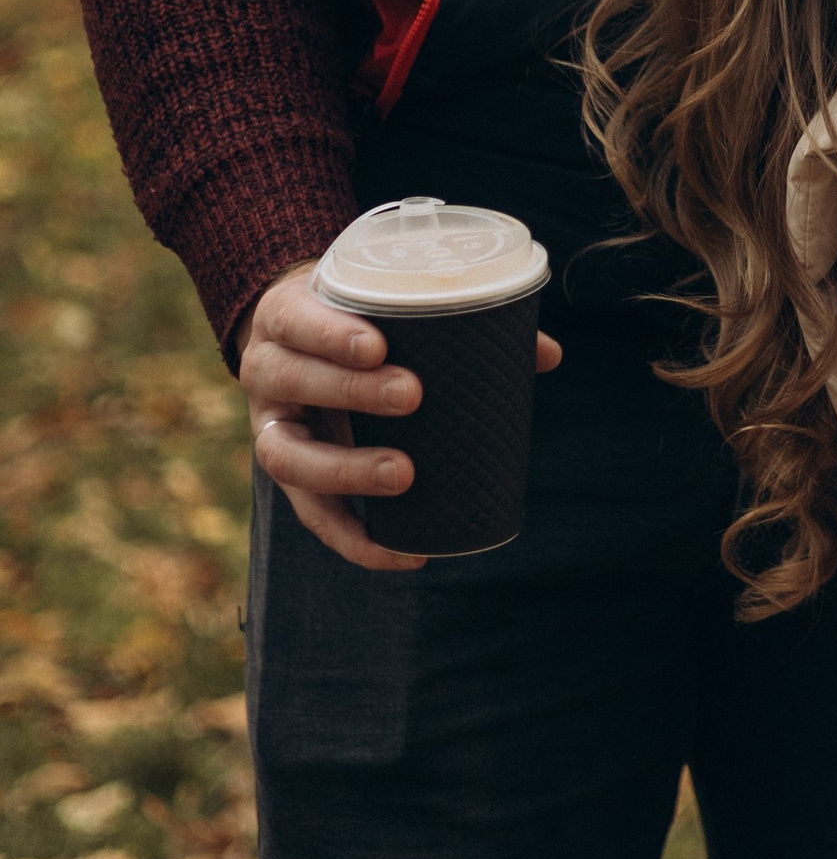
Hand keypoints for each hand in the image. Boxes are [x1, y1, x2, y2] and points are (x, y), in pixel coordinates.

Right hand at [239, 263, 561, 575]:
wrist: (298, 337)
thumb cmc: (358, 320)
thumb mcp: (384, 305)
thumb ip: (460, 320)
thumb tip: (547, 354)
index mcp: (287, 319)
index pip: (296, 321)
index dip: (330, 335)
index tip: (379, 345)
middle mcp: (267, 372)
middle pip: (291, 382)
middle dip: (350, 392)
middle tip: (413, 395)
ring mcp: (271, 428)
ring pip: (286, 456)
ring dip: (345, 468)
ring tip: (404, 473)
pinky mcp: (292, 476)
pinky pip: (313, 516)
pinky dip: (354, 539)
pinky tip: (404, 553)